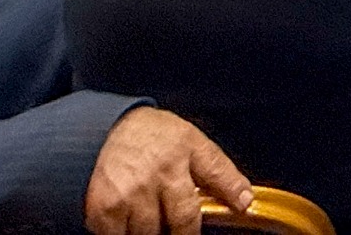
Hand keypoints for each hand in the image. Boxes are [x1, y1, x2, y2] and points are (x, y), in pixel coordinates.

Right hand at [83, 106, 250, 234]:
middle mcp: (159, 172)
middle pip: (182, 222)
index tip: (240, 209)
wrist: (110, 127)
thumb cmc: (157, 138)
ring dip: (153, 233)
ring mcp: (130, 191)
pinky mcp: (104, 207)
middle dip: (184, 233)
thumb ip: (220, 172)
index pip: (216, 176)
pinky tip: (129, 221)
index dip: (231, 196)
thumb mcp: (194, 143)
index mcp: (187, 152)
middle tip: (181, 230)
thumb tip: (245, 200)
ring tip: (153, 218)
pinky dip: (124, 234)